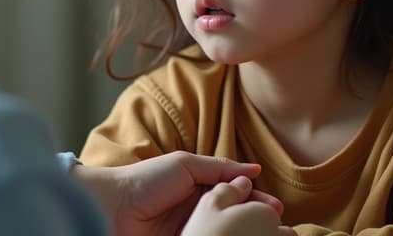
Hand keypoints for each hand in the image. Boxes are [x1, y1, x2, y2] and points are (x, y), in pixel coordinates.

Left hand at [73, 151, 284, 235]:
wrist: (113, 207)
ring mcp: (193, 231)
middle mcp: (198, 210)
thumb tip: (253, 169)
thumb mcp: (185, 164)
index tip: (276, 207)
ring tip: (269, 235)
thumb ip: (219, 167)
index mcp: (198, 187)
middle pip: (234, 215)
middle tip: (279, 226)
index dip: (256, 199)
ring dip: (245, 233)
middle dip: (257, 220)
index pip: (235, 193)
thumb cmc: (145, 180)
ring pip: (226, 233)